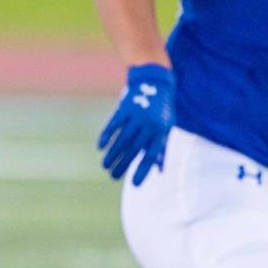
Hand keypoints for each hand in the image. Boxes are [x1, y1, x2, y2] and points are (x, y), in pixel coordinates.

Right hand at [98, 63, 174, 185]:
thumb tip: (160, 171)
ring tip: (104, 166)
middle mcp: (148, 125)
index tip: (134, 185)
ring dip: (112, 153)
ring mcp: (135, 116)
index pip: (151, 155)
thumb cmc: (162, 109)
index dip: (143, 170)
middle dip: (123, 164)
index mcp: (161, 132)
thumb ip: (161, 149)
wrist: (154, 82)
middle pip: (133, 149)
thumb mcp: (166, 127)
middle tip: (112, 177)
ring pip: (122, 138)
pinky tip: (100, 146)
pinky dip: (106, 135)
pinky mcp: (124, 108)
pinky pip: (114, 124)